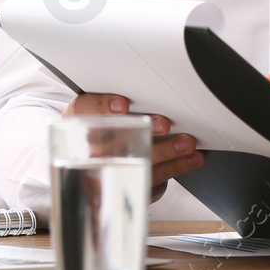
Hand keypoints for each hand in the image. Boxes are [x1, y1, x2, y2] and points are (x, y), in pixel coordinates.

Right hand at [62, 93, 203, 200]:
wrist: (94, 164)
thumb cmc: (103, 126)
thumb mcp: (99, 108)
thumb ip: (115, 98)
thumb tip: (145, 81)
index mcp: (77, 122)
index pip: (82, 111)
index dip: (101, 108)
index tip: (123, 105)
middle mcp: (86, 150)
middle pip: (112, 144)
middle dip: (141, 134)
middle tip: (163, 124)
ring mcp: (106, 174)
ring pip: (136, 165)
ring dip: (166, 153)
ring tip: (187, 142)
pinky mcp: (127, 188)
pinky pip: (153, 182)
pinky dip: (176, 168)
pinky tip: (192, 158)